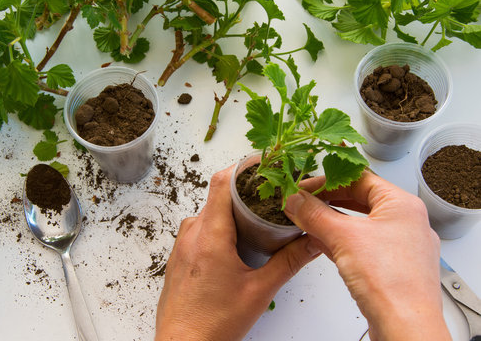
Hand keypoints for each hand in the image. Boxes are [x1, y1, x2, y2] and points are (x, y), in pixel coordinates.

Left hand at [155, 166, 320, 340]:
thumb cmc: (212, 324)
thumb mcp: (259, 291)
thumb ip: (288, 262)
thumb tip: (311, 241)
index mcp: (210, 236)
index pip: (222, 183)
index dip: (242, 168)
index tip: (262, 166)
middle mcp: (191, 234)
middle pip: (218, 196)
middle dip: (245, 194)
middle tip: (270, 198)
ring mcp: (182, 244)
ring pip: (210, 213)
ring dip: (232, 212)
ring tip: (257, 223)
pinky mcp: (180, 256)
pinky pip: (200, 228)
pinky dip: (219, 227)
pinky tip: (236, 244)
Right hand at [285, 171, 450, 340]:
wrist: (405, 327)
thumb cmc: (391, 282)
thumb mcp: (343, 238)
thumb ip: (315, 214)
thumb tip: (296, 200)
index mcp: (402, 205)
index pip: (360, 178)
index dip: (328, 180)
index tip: (304, 187)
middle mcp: (405, 222)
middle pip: (359, 200)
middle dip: (327, 201)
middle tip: (303, 203)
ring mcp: (400, 246)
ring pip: (360, 224)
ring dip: (331, 222)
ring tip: (306, 221)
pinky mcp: (392, 267)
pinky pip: (362, 245)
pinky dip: (340, 241)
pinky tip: (320, 243)